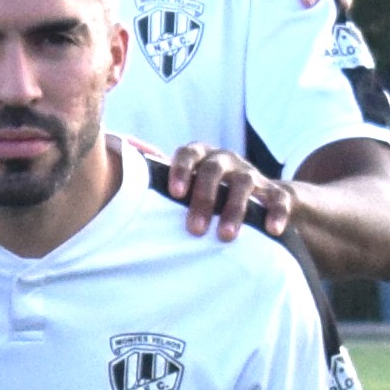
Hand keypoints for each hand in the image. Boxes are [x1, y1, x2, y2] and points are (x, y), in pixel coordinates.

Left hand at [157, 142, 290, 240]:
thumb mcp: (183, 188)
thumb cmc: (203, 194)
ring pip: (244, 184)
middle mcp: (225, 161)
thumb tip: (110, 183)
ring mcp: (251, 175)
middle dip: (203, 199)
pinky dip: (276, 213)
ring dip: (234, 209)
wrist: (257, 198)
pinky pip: (279, 198)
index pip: (188, 153)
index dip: (180, 170)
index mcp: (201, 157)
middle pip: (213, 171)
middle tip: (193, 229)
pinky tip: (274, 231)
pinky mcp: (275, 191)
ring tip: (225, 236)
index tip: (174, 193)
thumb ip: (155, 186)